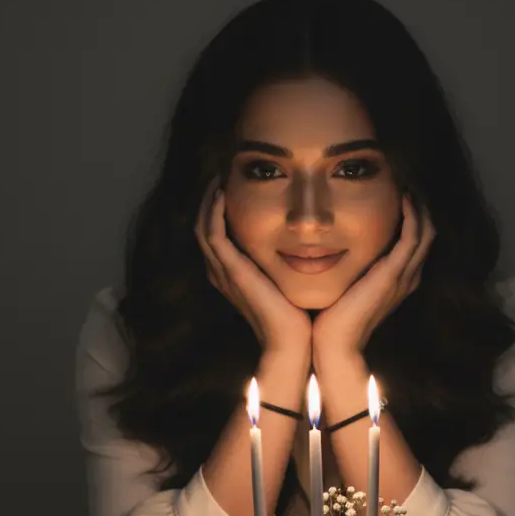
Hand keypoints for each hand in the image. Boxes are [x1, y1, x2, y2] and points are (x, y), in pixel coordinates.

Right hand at [195, 177, 311, 355]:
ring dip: (207, 200)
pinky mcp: (231, 272)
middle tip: (222, 171)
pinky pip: (212, 235)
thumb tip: (312, 238)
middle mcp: (223, 272)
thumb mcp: (291, 279)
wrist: (295, 344)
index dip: (220, 208)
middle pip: (203, 226)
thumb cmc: (300, 316)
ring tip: (218, 176)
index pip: (217, 233)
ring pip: (202, 227)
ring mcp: (223, 273)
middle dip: (209, 198)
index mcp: (234, 274)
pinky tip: (222, 193)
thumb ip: (292, 260)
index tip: (235, 183)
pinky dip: (213, 212)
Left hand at [312, 194, 435, 357]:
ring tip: (411, 181)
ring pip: (426, 232)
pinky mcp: (394, 275)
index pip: (414, 241)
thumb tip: (323, 247)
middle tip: (410, 179)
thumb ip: (344, 268)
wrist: (332, 346)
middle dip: (421, 205)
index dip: (413, 215)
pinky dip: (413, 215)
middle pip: (427, 233)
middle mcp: (405, 277)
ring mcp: (403, 276)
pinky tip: (405, 196)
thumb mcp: (342, 286)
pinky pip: (413, 237)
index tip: (400, 190)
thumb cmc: (329, 320)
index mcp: (396, 281)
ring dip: (421, 205)